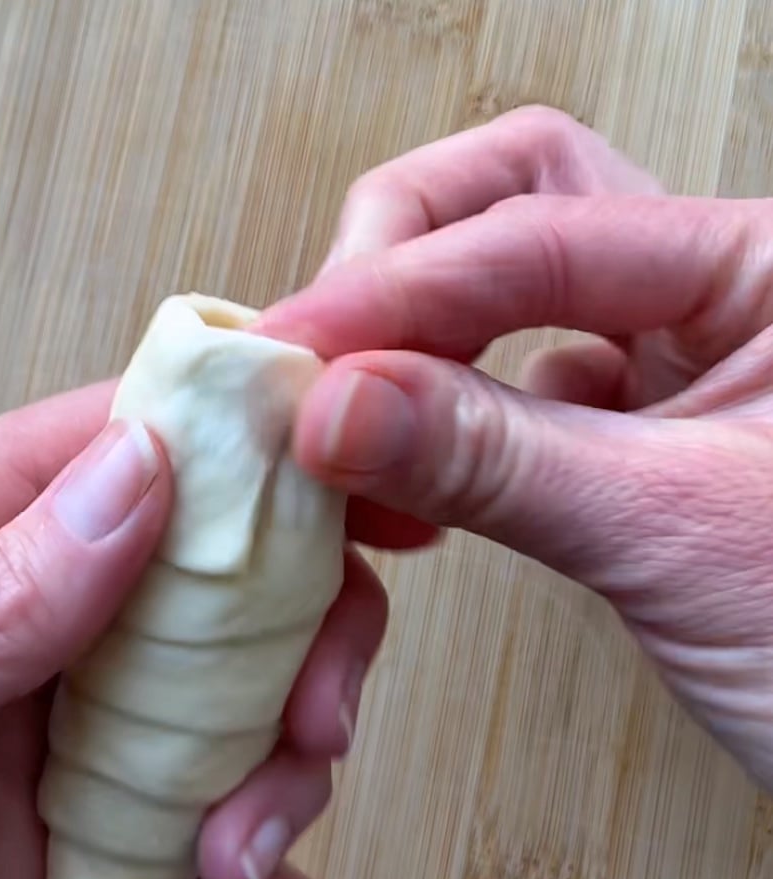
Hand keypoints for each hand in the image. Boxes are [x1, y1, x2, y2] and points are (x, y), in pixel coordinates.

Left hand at [0, 381, 394, 878]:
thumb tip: (136, 480)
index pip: (135, 450)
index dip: (265, 455)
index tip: (372, 491)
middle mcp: (16, 630)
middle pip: (217, 594)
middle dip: (298, 656)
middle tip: (308, 734)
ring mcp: (46, 746)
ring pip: (228, 732)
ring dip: (279, 799)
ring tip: (248, 877)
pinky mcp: (62, 854)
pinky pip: (196, 861)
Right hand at [256, 107, 772, 788]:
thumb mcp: (677, 535)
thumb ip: (498, 461)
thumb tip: (337, 409)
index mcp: (767, 268)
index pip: (540, 227)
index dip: (398, 292)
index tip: (295, 359)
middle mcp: (714, 296)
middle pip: (518, 201)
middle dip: (400, 261)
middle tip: (317, 346)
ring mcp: (666, 372)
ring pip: (500, 296)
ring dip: (404, 346)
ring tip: (340, 424)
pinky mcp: (625, 448)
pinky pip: (503, 398)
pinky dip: (433, 427)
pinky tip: (400, 479)